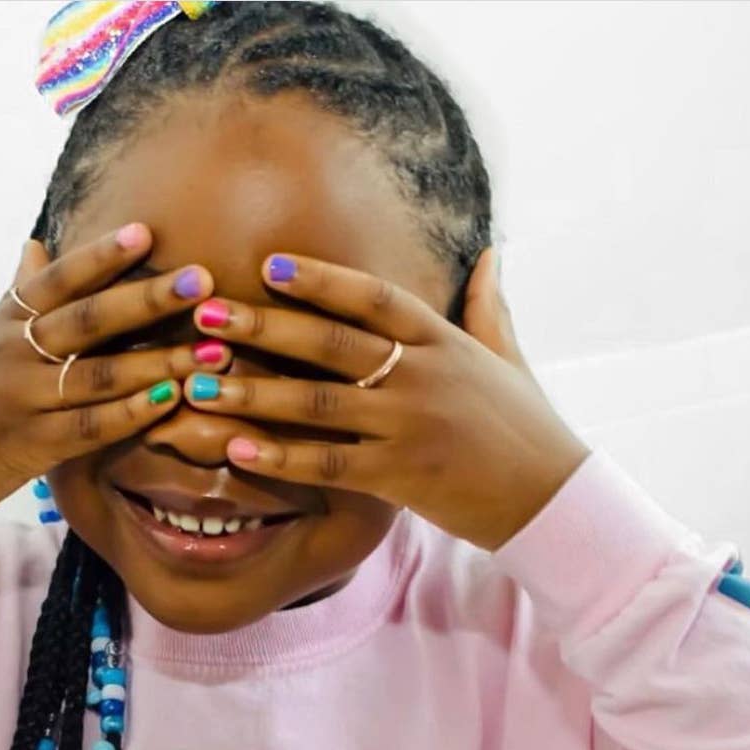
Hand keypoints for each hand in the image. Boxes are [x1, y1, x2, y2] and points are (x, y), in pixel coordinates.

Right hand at [0, 225, 226, 516]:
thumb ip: (19, 295)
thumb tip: (36, 244)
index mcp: (5, 321)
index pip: (58, 279)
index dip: (102, 256)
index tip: (147, 232)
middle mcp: (13, 352)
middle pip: (88, 319)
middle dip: (149, 299)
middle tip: (202, 280)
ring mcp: (22, 399)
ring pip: (97, 374)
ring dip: (158, 361)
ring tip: (210, 351)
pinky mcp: (30, 445)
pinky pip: (88, 426)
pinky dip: (130, 413)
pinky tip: (168, 400)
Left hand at [183, 248, 590, 551]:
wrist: (551, 497)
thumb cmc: (525, 425)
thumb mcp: (509, 356)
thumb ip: (489, 304)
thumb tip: (492, 251)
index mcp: (444, 340)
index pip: (374, 297)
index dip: (320, 279)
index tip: (270, 266)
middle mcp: (423, 375)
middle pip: (331, 343)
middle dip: (263, 326)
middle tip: (205, 313)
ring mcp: (410, 426)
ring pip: (318, 403)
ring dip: (253, 392)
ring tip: (198, 384)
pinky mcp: (401, 477)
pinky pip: (329, 464)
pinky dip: (280, 457)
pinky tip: (236, 448)